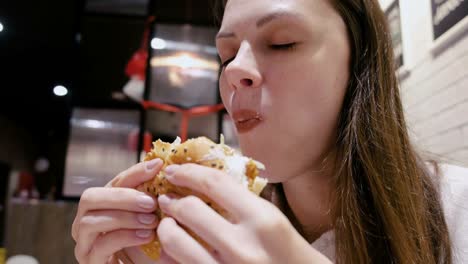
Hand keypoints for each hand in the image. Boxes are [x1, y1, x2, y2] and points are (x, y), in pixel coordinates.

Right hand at [71, 158, 176, 263]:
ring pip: (91, 221)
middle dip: (122, 197)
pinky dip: (125, 237)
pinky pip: (101, 245)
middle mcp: (85, 221)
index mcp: (102, 205)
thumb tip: (161, 165)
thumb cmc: (149, 246)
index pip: (113, 181)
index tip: (158, 166)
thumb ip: (151, 195)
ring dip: (124, 218)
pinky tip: (146, 236)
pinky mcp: (90, 262)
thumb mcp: (150, 216)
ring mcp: (84, 243)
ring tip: (151, 221)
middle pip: (90, 197)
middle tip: (150, 202)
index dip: (135, 172)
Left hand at [156, 164, 331, 263]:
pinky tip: (172, 249)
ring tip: (168, 223)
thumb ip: (243, 202)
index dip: (189, 172)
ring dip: (166, 227)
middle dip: (172, 200)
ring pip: (175, 240)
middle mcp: (243, 246)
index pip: (215, 183)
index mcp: (263, 221)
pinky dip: (169, 254)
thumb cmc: (292, 255)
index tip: (176, 170)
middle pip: (189, 209)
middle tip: (167, 198)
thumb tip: (205, 182)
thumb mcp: (274, 221)